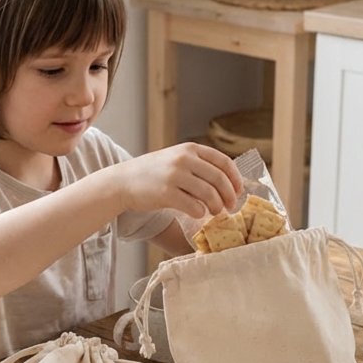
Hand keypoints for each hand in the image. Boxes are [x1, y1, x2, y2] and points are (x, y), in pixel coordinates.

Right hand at [113, 142, 241, 218]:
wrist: (123, 181)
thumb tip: (228, 181)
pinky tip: (198, 214)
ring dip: (216, 206)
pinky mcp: (166, 193)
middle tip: (230, 207)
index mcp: (190, 148)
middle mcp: (184, 159)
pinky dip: (200, 213)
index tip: (239, 191)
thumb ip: (198, 164)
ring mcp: (174, 175)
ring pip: (209, 194)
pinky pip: (193, 206)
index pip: (224, 162)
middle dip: (229, 196)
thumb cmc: (153, 173)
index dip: (235, 178)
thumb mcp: (176, 158)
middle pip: (219, 179)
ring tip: (215, 212)